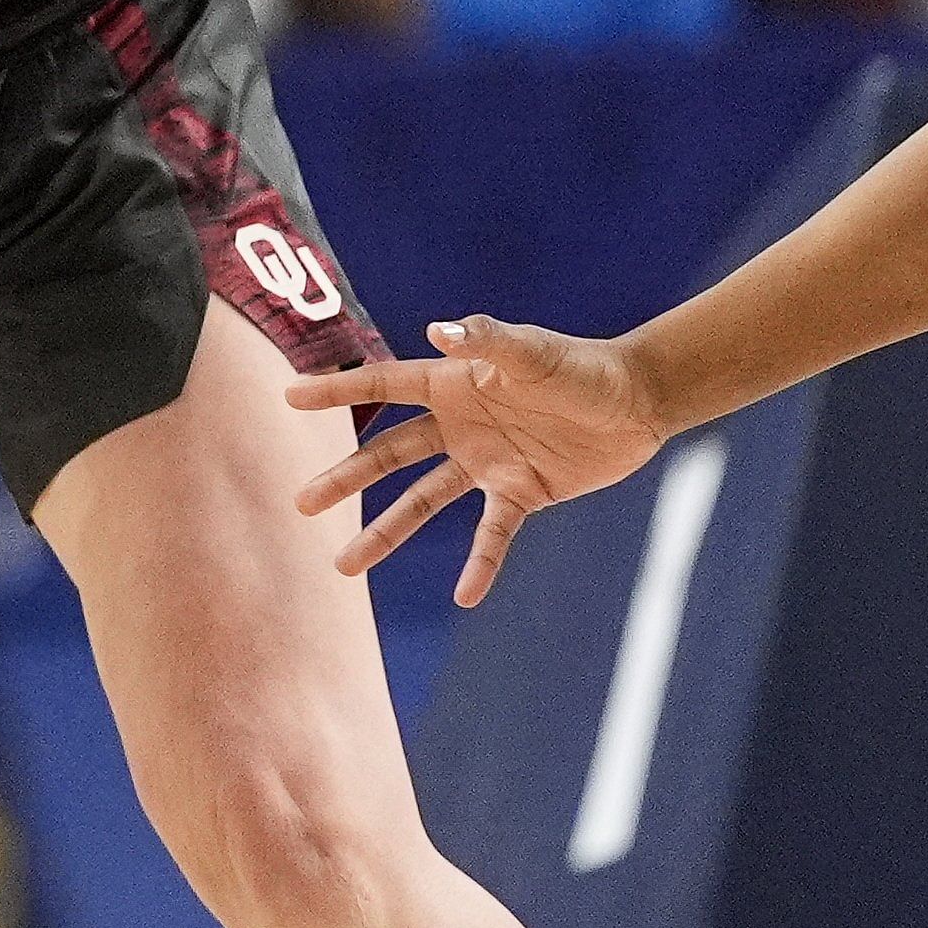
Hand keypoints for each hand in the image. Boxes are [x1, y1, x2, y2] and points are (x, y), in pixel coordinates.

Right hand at [286, 317, 668, 606]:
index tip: (288, 398)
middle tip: (301, 503)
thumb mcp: (534, 351)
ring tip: (344, 566)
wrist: (639, 400)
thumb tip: (438, 331)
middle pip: (388, 454)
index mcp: (453, 384)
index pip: (382, 387)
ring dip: (385, 532)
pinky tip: (465, 597)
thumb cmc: (583, 366)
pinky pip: (491, 535)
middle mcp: (460, 425)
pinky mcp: (520, 494)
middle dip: (343, 478)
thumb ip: (487, 341)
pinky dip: (479, 565)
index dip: (335, 392)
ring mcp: (486, 462)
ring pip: (422, 501)